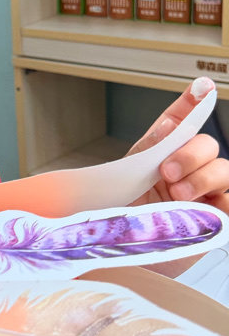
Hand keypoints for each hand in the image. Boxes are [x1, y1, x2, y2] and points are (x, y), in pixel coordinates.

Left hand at [127, 78, 228, 214]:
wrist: (120, 248)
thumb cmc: (118, 214)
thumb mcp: (123, 180)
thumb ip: (147, 151)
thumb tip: (170, 125)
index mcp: (159, 153)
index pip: (179, 121)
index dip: (191, 102)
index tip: (202, 87)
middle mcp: (185, 169)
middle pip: (206, 145)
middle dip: (191, 154)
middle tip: (167, 172)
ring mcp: (202, 192)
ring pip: (223, 170)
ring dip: (203, 178)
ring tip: (178, 194)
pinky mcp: (214, 217)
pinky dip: (224, 203)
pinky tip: (207, 206)